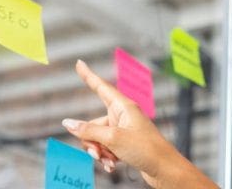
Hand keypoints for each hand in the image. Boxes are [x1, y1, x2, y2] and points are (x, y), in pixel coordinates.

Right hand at [62, 60, 216, 188]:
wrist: (164, 169)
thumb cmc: (146, 149)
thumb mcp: (112, 139)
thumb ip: (88, 131)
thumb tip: (67, 123)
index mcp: (123, 106)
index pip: (101, 87)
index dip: (88, 75)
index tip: (79, 63)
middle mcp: (123, 116)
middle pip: (93, 123)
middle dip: (91, 140)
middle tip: (97, 153)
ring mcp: (124, 130)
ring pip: (98, 138)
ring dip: (99, 151)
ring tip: (108, 162)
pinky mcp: (126, 144)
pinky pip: (107, 148)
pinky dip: (106, 157)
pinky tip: (112, 167)